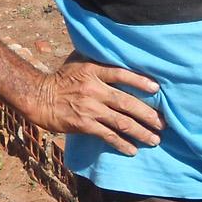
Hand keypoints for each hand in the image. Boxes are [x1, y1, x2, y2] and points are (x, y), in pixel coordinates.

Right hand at [24, 52, 163, 155]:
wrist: (38, 97)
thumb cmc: (61, 78)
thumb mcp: (78, 62)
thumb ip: (97, 60)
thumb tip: (118, 52)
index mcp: (93, 71)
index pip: (121, 74)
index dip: (140, 81)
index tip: (157, 89)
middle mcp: (93, 89)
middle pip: (127, 102)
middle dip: (148, 114)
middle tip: (164, 123)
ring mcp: (89, 108)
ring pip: (121, 122)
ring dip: (140, 132)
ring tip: (155, 140)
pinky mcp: (84, 125)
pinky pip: (107, 136)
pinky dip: (121, 144)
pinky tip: (133, 150)